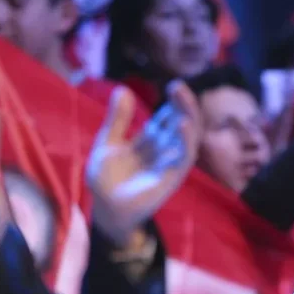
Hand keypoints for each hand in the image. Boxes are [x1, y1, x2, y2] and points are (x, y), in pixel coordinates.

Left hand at [87, 82, 198, 247]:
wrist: (104, 208)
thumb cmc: (106, 179)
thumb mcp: (108, 142)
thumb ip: (118, 119)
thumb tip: (123, 89)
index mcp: (151, 140)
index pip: (169, 116)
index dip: (174, 101)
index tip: (174, 85)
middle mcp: (164, 149)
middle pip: (182, 123)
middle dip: (184, 104)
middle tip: (179, 87)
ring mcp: (169, 163)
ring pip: (188, 138)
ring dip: (190, 118)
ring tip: (185, 100)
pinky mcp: (171, 178)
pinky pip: (184, 158)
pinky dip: (186, 141)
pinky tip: (183, 125)